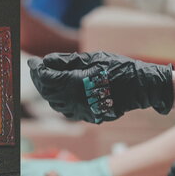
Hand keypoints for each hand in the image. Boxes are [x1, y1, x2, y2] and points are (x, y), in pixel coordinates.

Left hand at [27, 52, 173, 123]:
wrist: (141, 87)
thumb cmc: (119, 68)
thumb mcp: (92, 58)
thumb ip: (67, 61)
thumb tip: (47, 61)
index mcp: (76, 84)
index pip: (47, 78)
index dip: (37, 70)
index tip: (33, 62)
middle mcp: (76, 101)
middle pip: (48, 92)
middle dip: (40, 80)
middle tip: (37, 69)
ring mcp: (82, 112)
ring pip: (55, 104)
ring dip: (48, 92)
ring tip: (47, 79)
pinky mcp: (89, 117)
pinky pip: (67, 111)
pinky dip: (59, 101)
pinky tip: (61, 92)